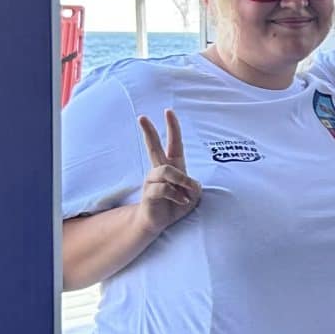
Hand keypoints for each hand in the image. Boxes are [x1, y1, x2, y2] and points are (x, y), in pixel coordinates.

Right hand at [137, 111, 201, 235]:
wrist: (159, 222)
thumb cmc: (176, 205)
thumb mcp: (193, 195)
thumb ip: (194, 186)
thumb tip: (187, 182)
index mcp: (173, 166)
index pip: (174, 143)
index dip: (172, 127)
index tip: (168, 111)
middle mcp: (160, 170)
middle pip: (153, 147)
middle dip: (148, 131)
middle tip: (141, 117)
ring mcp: (152, 181)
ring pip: (166, 171)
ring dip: (181, 180)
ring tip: (187, 193)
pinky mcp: (149, 193)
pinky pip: (164, 188)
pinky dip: (176, 195)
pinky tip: (181, 201)